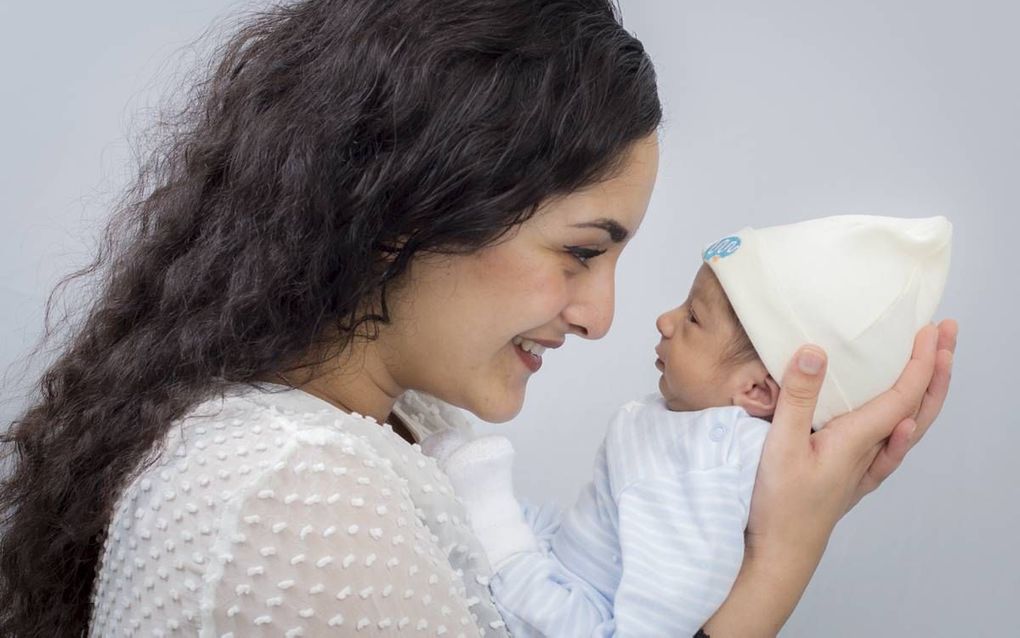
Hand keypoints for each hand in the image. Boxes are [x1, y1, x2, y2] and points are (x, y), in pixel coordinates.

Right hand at [745, 319, 957, 562]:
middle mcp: (872, 452)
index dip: (922, 360)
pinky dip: (908, 428)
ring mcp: (866, 469)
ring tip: (936, 364)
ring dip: (927, 392)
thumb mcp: (781, 445)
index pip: (903, 393)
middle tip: (946, 332)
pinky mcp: (854, 479)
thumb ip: (799, 397)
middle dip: (937, 367)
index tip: (930, 329)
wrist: (782, 554)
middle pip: (918, 406)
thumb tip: (816, 351)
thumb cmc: (780, 504)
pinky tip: (906, 423)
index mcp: (859, 439)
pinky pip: (894, 449)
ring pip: (910, 426)